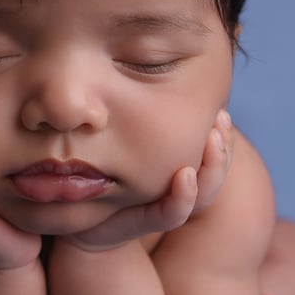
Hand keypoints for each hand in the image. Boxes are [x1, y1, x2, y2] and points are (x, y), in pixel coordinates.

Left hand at [66, 109, 234, 250]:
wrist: (69, 217)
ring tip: (212, 141)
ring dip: (212, 170)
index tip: (222, 114)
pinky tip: (185, 176)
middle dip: (223, 150)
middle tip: (222, 120)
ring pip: (201, 196)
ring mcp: (158, 209)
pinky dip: (181, 199)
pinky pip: (167, 215)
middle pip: (213, 175)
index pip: (212, 155)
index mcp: (176, 170)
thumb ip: (139, 113)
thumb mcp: (119, 134)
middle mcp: (174, 193)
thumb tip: (160, 72)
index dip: (224, 138)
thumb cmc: (97, 170)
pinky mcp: (137, 223)